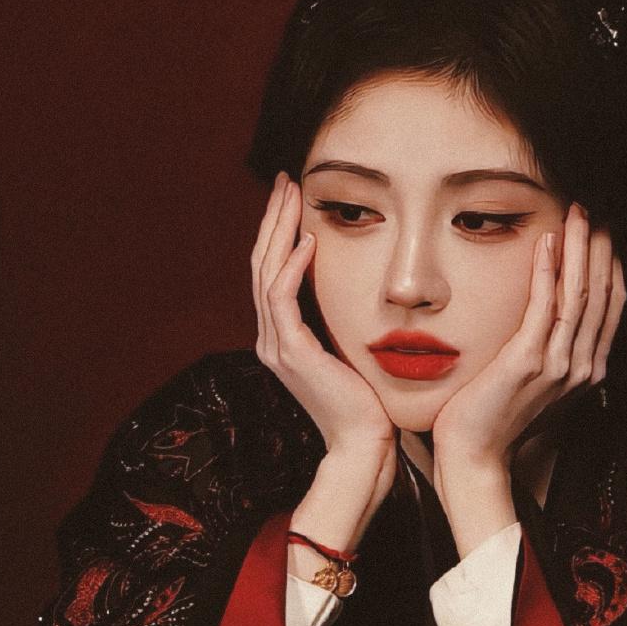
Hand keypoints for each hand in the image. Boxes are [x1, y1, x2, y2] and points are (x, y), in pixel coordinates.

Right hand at [251, 172, 398, 471]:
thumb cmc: (366, 403)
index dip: (278, 231)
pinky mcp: (292, 353)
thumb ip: (338, 322)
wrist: (363, 446)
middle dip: (273, 219)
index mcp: (280, 337)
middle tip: (284, 180)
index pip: (271, 271)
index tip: (292, 196)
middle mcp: (270, 338)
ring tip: (290, 195)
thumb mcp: (349, 351)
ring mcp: (276, 346)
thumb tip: (351, 288)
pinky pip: (283, 299)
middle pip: (261, 264)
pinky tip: (307, 239)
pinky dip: (292, 266)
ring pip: (266, 273)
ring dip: (278, 230)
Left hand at [430, 200, 624, 480]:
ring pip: (581, 295)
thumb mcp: (536, 380)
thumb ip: (552, 348)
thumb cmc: (496, 416)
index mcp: (588, 369)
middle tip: (597, 206)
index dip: (613, 262)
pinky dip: (548, 272)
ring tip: (579, 213)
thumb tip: (552, 312)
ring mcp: (559, 366)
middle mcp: (582, 366)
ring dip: (580, 248)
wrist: (474, 456)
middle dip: (602, 246)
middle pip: (604, 293)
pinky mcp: (529, 363)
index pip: (613, 304)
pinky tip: (547, 243)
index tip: (607, 227)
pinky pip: (544, 308)